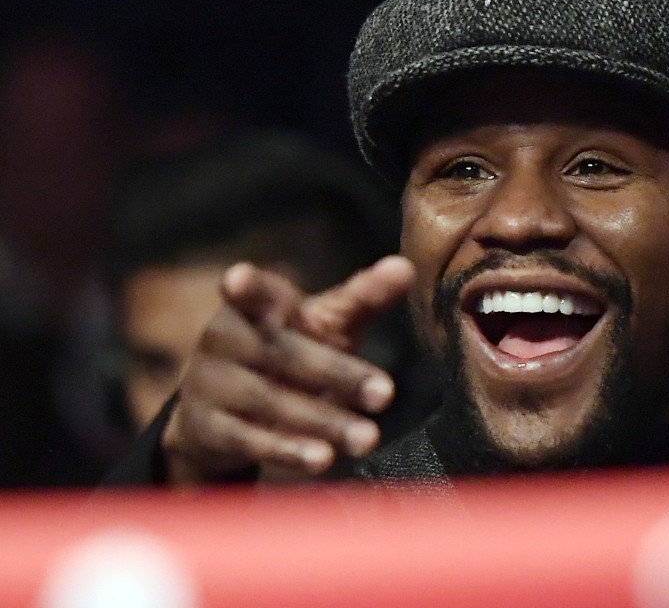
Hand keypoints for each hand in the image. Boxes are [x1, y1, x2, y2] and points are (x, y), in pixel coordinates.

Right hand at [161, 255, 415, 484]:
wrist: (220, 415)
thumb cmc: (288, 353)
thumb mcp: (324, 326)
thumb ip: (363, 298)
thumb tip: (406, 266)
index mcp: (255, 306)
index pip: (255, 293)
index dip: (248, 286)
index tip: (238, 280)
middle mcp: (225, 338)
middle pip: (283, 354)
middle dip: (338, 375)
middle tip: (388, 395)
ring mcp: (209, 383)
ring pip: (269, 401)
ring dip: (323, 421)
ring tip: (368, 439)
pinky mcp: (203, 427)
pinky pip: (247, 440)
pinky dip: (287, 451)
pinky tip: (323, 460)